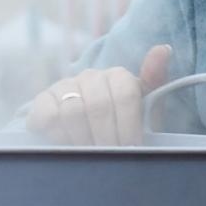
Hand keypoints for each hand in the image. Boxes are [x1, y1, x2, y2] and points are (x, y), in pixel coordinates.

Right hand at [26, 45, 171, 145]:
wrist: (90, 140)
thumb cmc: (123, 128)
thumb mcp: (146, 112)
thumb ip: (155, 82)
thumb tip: (163, 49)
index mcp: (119, 77)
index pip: (125, 95)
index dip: (129, 126)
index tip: (131, 147)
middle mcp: (91, 76)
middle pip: (99, 105)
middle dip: (107, 138)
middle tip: (110, 156)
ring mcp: (64, 86)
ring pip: (73, 112)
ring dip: (84, 140)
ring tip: (91, 154)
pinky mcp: (42, 101)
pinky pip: (48, 116)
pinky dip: (59, 136)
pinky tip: (69, 145)